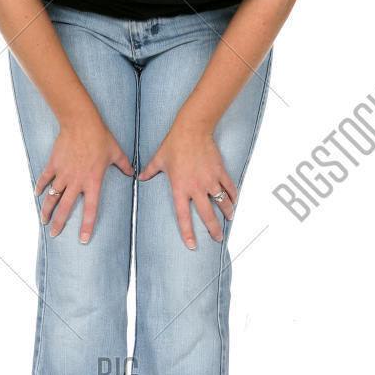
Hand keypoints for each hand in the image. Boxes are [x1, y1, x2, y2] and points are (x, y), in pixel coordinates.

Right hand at [35, 112, 133, 242]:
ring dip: (46, 210)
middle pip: (66, 207)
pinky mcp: (54, 164)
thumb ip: (125, 165)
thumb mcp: (116, 152)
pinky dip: (39, 187)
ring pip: (52, 196)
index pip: (90, 209)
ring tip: (43, 220)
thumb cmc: (100, 137)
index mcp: (93, 181)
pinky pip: (45, 179)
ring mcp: (63, 173)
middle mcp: (76, 181)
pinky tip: (37, 195)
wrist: (81, 123)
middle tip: (54, 234)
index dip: (87, 226)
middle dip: (59, 223)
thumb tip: (133, 172)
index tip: (83, 239)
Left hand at [138, 119, 237, 248]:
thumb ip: (149, 171)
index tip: (192, 245)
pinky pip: (229, 187)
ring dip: (227, 213)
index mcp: (180, 188)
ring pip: (222, 202)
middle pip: (207, 214)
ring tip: (229, 219)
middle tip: (218, 238)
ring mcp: (210, 179)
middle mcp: (196, 187)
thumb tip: (140, 177)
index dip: (188, 232)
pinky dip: (233, 196)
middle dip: (213, 229)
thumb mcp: (159, 159)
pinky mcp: (219, 171)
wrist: (192, 129)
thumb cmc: (174, 144)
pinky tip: (234, 202)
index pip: (183, 215)